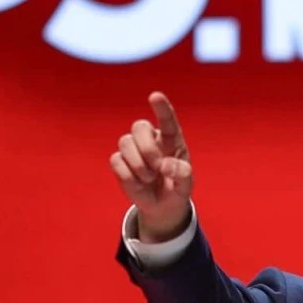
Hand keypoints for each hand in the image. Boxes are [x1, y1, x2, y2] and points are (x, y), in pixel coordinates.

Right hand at [109, 92, 193, 242]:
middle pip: (139, 126)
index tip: (155, 96)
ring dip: (138, 164)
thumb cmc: (176, 188)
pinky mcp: (120, 162)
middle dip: (147, 148)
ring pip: (125, 141)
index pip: (166, 119)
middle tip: (157, 168)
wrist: (162, 206)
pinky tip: (138, 183)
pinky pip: (116, 160)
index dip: (161, 107)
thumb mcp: (186, 185)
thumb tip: (165, 166)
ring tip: (149, 178)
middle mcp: (151, 139)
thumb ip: (182, 174)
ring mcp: (134, 149)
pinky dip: (128, 175)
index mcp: (171, 139)